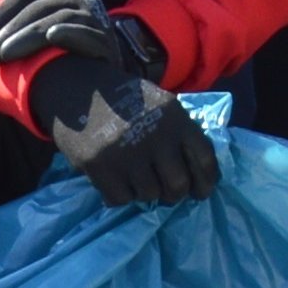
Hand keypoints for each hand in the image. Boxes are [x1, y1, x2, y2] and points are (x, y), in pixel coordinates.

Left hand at [0, 0, 136, 72]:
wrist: (104, 64)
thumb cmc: (65, 39)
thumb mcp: (45, 16)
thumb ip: (25, 0)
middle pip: (36, 8)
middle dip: (8, 31)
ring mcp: (93, 14)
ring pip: (54, 20)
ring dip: (26, 38)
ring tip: (4, 56)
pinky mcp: (105, 37)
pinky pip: (84, 31)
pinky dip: (67, 33)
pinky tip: (50, 38)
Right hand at [24, 49, 218, 208]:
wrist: (81, 89)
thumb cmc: (127, 101)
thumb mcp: (163, 106)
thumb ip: (181, 134)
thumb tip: (200, 176)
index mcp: (176, 118)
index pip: (204, 159)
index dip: (206, 181)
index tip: (200, 191)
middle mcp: (155, 136)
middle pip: (178, 185)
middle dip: (174, 194)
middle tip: (165, 191)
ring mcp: (126, 152)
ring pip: (149, 195)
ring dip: (145, 192)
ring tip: (135, 178)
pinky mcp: (99, 165)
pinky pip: (121, 198)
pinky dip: (120, 195)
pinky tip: (116, 180)